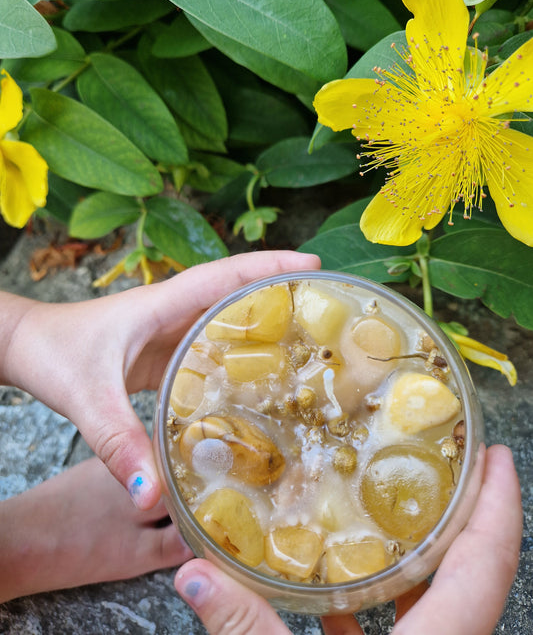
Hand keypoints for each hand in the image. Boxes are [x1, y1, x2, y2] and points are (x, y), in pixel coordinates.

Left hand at [1, 250, 319, 508]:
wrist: (25, 345)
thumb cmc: (53, 353)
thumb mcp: (89, 397)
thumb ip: (119, 444)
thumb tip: (151, 496)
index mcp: (163, 304)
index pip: (226, 275)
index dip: (271, 265)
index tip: (313, 263)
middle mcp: (171, 311)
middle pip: (235, 292)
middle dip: (280, 290)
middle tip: (325, 305)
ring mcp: (167, 331)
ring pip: (223, 318)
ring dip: (262, 322)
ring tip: (307, 340)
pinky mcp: (161, 352)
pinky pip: (207, 346)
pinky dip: (236, 353)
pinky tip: (256, 380)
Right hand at [174, 444, 521, 634]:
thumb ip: (245, 631)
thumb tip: (194, 572)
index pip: (487, 564)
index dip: (501, 505)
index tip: (499, 455)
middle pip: (474, 573)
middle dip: (466, 515)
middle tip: (442, 462)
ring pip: (442, 604)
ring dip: (423, 557)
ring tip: (393, 511)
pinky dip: (382, 606)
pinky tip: (337, 598)